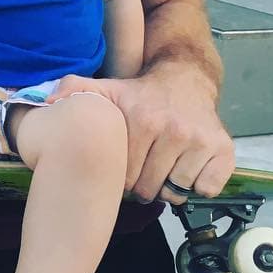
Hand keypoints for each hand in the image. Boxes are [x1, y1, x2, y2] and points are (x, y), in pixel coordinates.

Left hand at [46, 65, 234, 204]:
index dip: (120, 177)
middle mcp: (174, 130)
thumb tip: (48, 103)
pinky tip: (185, 166)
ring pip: (175, 192)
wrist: (184, 80)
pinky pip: (204, 190)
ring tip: (163, 164)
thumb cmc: (139, 93)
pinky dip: (195, 186)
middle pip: (148, 188)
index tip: (124, 162)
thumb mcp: (106, 89)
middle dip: (142, 183)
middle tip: (144, 164)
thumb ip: (73, 91)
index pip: (123, 178)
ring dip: (167, 186)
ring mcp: (201, 141)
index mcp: (143, 119)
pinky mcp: (224, 150)